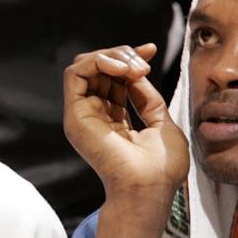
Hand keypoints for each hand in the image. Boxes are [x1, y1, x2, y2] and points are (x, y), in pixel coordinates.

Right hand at [64, 43, 189, 237]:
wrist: (150, 187)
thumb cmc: (161, 167)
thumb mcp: (162, 122)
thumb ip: (148, 98)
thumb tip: (138, 73)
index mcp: (113, 119)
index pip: (113, 78)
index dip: (130, 58)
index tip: (151, 50)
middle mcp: (95, 115)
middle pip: (98, 68)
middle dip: (123, 55)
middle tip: (144, 65)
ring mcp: (83, 114)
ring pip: (85, 65)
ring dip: (111, 56)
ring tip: (133, 67)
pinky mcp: (76, 115)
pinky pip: (75, 73)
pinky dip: (98, 61)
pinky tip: (121, 69)